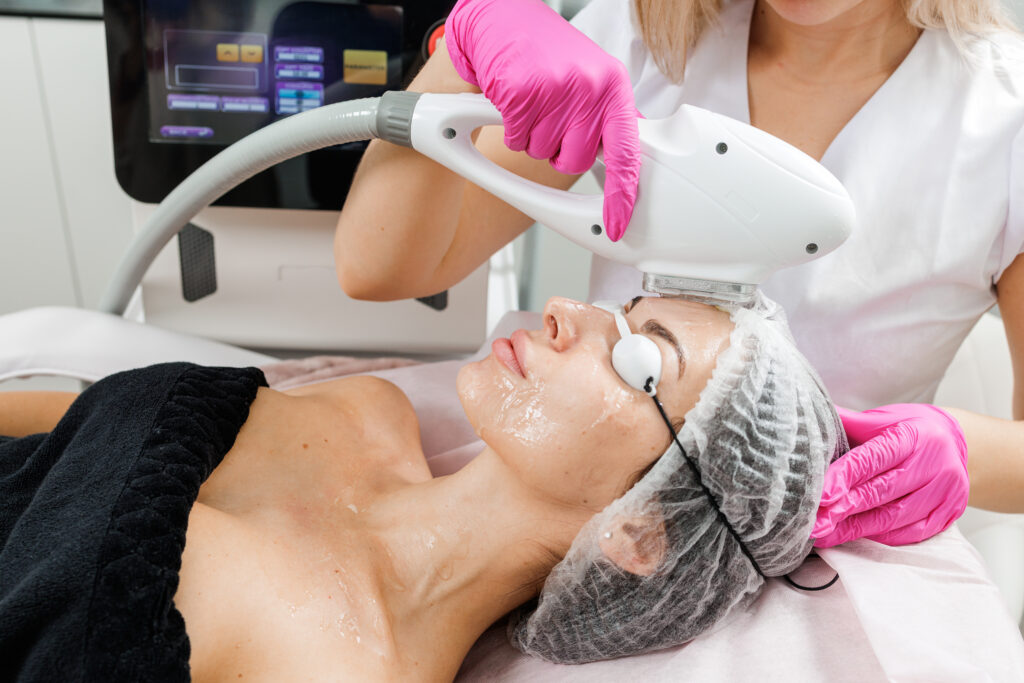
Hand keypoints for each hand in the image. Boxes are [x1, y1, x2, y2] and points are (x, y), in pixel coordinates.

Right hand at [444, 0, 640, 240]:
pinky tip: (516, 102)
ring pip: (542, 154)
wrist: (504, 20)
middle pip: (575, 161)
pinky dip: (512, 129)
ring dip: (533, 138)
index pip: (626, 153)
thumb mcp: (593, 81)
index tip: (617, 222)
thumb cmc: (548, 55)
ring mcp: (555, 90)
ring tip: (534, 105)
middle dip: (559, 151)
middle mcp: (590, 88)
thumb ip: (609, 120)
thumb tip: (629, 164)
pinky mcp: (521, 92)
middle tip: (552, 121)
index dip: (622, 194)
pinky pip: (517, 139)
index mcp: (613, 88)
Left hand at [812, 404, 968, 546]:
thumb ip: (848, 423)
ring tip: (825, 535)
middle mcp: (933, 464)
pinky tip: (856, 536)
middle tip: (814, 524)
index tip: (821, 496)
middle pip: (881, 492)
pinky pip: (911, 533)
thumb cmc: (911, 429)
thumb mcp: (882, 418)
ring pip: (895, 517)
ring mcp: (944, 491)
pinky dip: (881, 536)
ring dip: (856, 529)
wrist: (959, 442)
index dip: (844, 478)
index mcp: (912, 436)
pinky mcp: (948, 513)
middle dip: (843, 510)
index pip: (872, 459)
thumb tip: (810, 417)